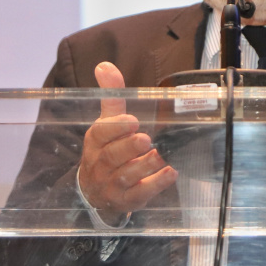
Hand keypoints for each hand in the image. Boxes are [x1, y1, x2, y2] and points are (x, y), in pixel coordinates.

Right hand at [78, 62, 177, 219]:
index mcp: (95, 141)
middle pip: (112, 156)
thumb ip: (111, 95)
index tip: (133, 121)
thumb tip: (104, 65)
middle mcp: (100, 164)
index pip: (101, 134)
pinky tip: (171, 173)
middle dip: (129, 147)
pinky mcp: (127, 200)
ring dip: (145, 165)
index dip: (116, 128)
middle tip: (146, 139)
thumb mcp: (107, 122)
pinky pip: (140, 194)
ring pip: (127, 176)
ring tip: (161, 155)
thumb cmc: (106, 149)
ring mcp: (112, 184)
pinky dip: (156, 184)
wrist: (94, 191)